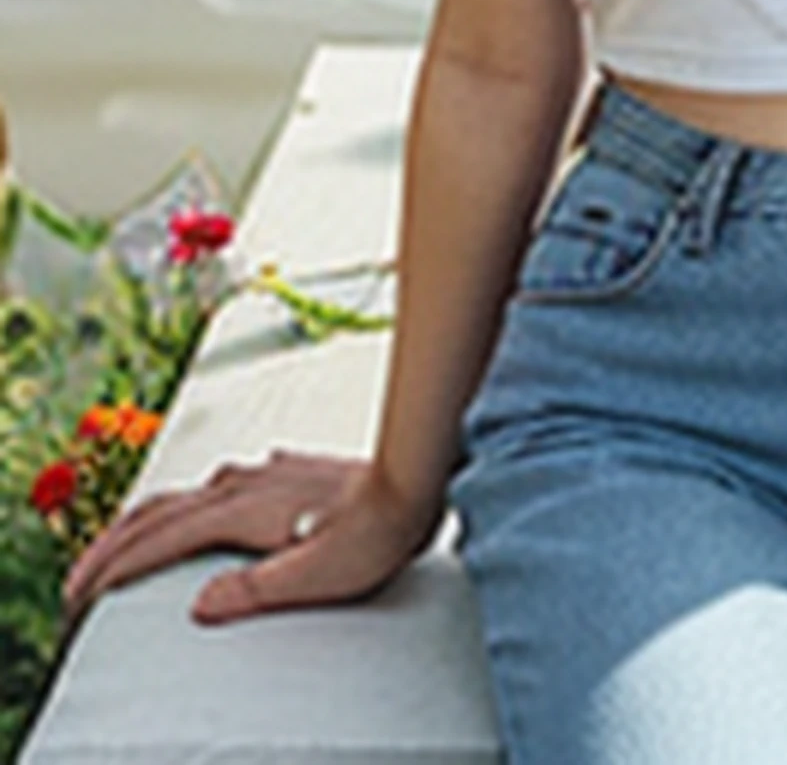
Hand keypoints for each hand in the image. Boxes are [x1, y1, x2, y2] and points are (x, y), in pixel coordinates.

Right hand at [60, 450, 441, 629]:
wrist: (417, 480)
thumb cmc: (375, 533)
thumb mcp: (316, 578)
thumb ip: (255, 591)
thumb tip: (200, 605)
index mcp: (242, 510)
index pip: (161, 539)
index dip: (116, 567)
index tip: (82, 595)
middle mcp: (244, 482)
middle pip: (159, 510)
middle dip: (113, 545)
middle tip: (78, 580)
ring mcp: (263, 472)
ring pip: (184, 493)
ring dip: (143, 522)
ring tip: (120, 547)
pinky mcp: (283, 471)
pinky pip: (215, 486)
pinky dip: (184, 504)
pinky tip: (196, 508)